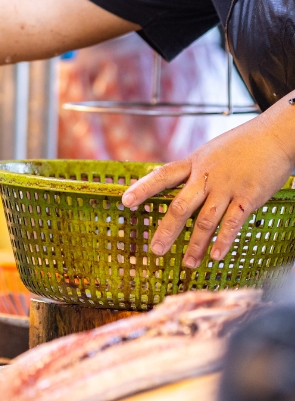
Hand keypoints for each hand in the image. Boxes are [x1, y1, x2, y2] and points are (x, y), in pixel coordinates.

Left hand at [122, 107, 294, 267]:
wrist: (275, 136)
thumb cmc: (241, 145)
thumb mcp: (209, 152)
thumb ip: (193, 171)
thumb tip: (172, 186)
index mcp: (194, 163)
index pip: (162, 176)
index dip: (142, 189)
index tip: (125, 202)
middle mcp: (206, 176)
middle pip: (180, 206)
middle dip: (166, 230)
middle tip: (155, 250)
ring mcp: (227, 188)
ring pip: (205, 220)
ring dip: (195, 244)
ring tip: (187, 263)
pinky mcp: (248, 197)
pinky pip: (232, 223)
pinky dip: (223, 240)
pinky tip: (216, 256)